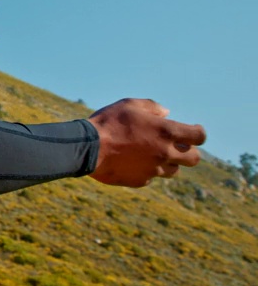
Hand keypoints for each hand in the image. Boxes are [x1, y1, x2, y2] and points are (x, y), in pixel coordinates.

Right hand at [87, 98, 206, 186]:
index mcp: (166, 132)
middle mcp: (165, 152)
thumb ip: (151, 107)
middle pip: (194, 158)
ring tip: (153, 154)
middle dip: (189, 152)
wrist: (87, 148)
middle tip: (177, 146)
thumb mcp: (129, 105)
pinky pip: (151, 177)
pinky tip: (133, 162)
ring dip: (169, 162)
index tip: (193, 131)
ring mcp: (154, 169)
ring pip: (174, 170)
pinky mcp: (140, 180)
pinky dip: (147, 170)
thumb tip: (166, 113)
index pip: (199, 136)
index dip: (198, 133)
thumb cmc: (108, 122)